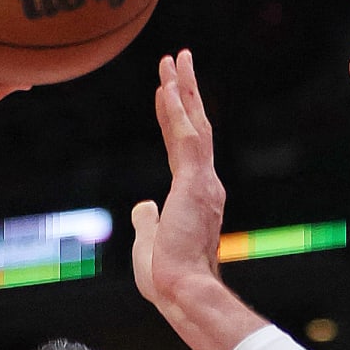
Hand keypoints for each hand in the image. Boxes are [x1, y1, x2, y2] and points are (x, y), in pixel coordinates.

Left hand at [132, 50, 226, 307]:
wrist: (183, 291)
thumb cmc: (166, 275)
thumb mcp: (150, 240)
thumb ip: (148, 219)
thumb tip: (143, 205)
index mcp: (196, 196)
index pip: (184, 147)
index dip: (176, 116)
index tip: (169, 90)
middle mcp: (206, 184)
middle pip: (197, 127)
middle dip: (187, 91)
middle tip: (180, 58)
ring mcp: (202, 183)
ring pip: (194, 125)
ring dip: (183, 90)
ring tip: (175, 59)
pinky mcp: (194, 184)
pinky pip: (186, 138)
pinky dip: (178, 111)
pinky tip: (168, 86)